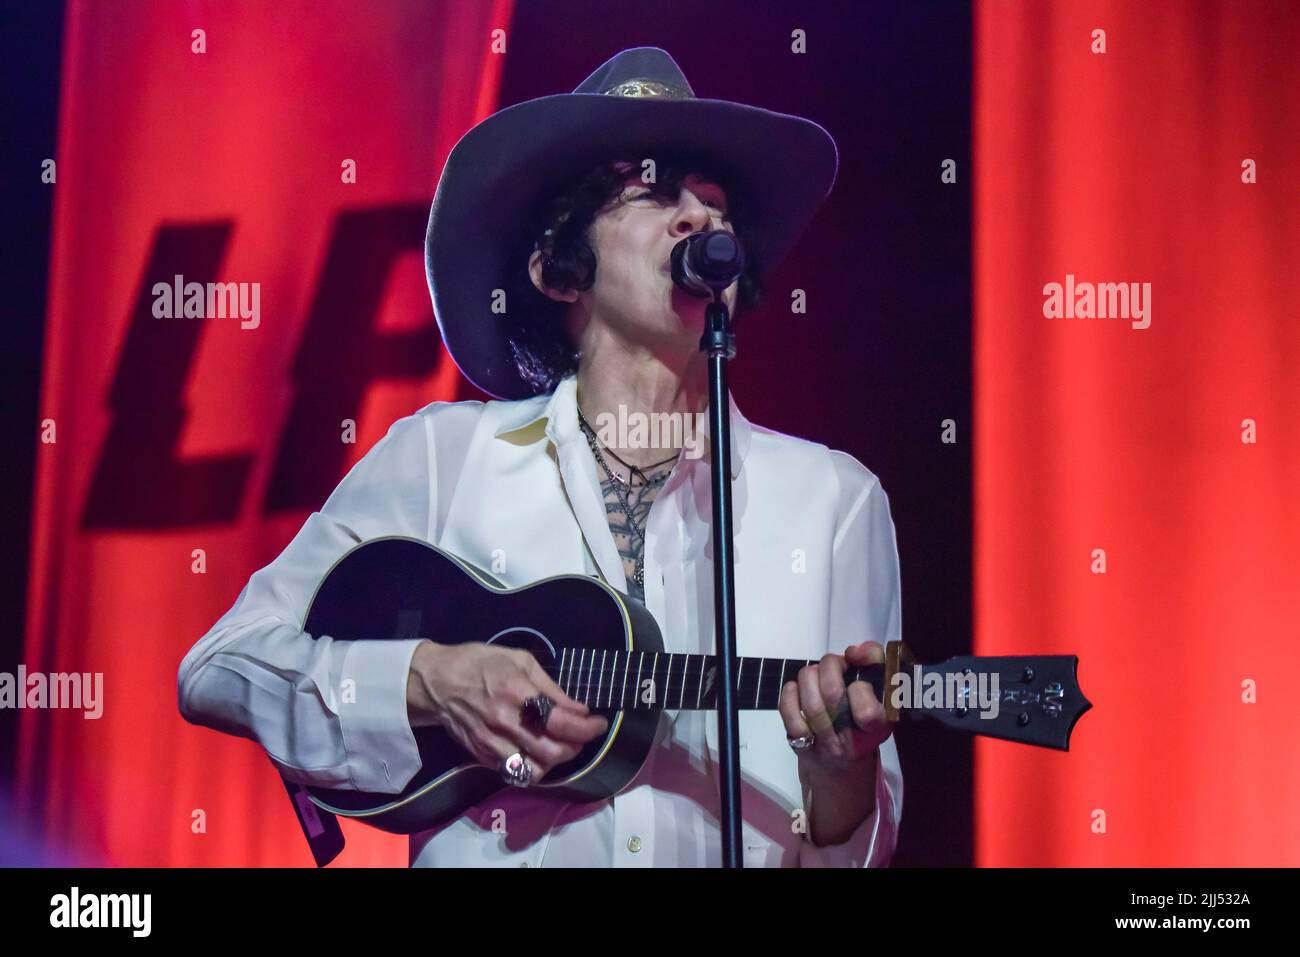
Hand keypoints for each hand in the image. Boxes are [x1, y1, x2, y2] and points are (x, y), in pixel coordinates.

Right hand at [406, 641, 609, 782]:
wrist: (435, 682)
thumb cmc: (480, 663)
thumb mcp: (519, 659)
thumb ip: (550, 686)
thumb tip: (578, 708)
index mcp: (516, 692)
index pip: (560, 721)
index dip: (587, 727)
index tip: (599, 723)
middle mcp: (504, 722)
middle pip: (552, 752)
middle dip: (576, 746)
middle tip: (581, 734)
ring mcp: (491, 743)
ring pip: (535, 770)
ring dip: (556, 761)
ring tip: (561, 744)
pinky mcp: (481, 756)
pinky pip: (515, 773)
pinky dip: (533, 767)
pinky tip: (538, 751)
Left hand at [778, 640, 891, 774]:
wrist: (842, 765)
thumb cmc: (863, 721)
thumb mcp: (882, 692)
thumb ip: (874, 661)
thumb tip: (854, 651)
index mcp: (876, 729)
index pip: (866, 710)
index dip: (860, 687)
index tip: (859, 683)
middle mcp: (850, 741)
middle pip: (832, 695)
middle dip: (830, 666)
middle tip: (835, 665)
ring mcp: (823, 744)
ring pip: (810, 701)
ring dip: (810, 675)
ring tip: (817, 673)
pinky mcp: (800, 744)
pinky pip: (789, 713)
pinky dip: (790, 692)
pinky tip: (797, 688)